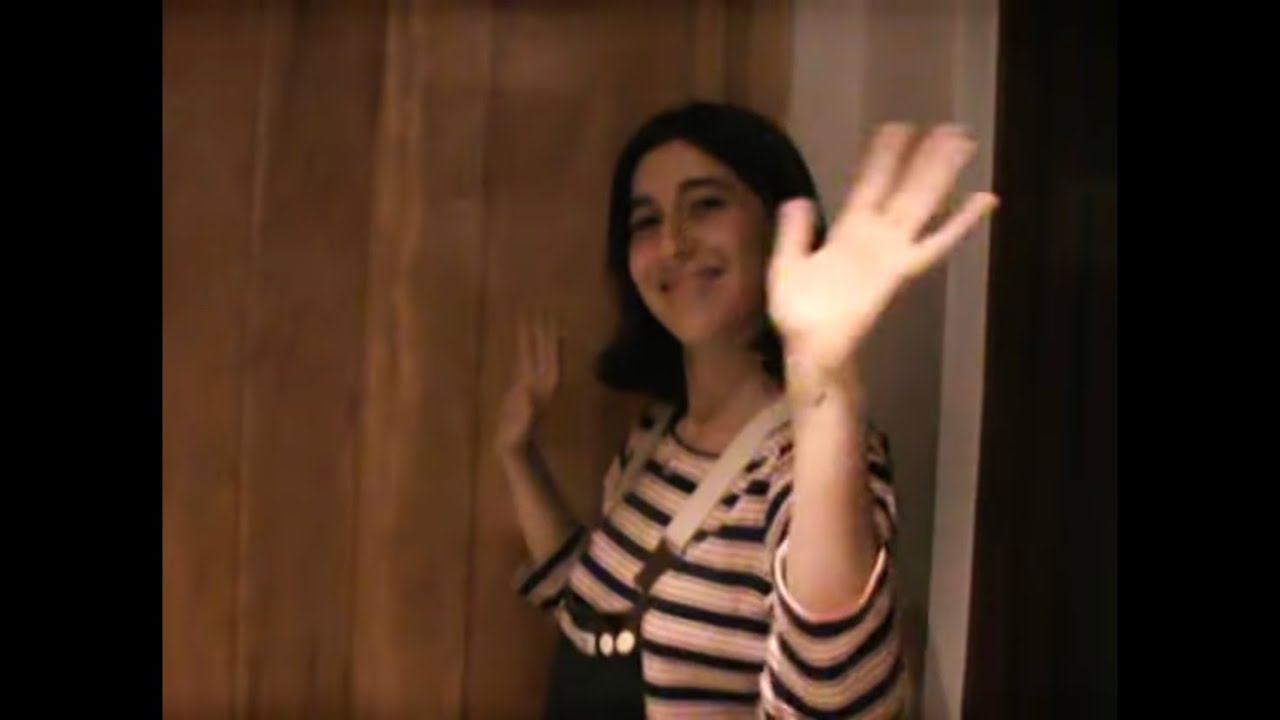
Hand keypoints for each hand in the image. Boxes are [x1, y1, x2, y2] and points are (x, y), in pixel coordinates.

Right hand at [494, 314, 560, 457]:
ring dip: (535, 336)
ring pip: (535, 354)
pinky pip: (524, 360)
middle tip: (543, 309)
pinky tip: (525, 338)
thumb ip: (526, 410)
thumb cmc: (518, 438)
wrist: (515, 447)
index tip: (554, 323)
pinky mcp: (521, 385)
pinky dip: (524, 347)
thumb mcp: (522, 425)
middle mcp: (542, 382)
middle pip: (545, 352)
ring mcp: (533, 382)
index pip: (550, 360)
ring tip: (533, 316)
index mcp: (544, 388)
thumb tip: (528, 390)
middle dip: (544, 332)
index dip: (552, 342)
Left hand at [767, 123, 998, 375]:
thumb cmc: (799, 315)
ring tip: (963, 143)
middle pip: (905, 187)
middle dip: (926, 158)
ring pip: (922, 203)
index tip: (896, 128)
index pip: (870, 185)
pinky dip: (960, 222)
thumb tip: (799, 198)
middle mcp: (875, 237)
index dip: (883, 158)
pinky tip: (983, 200)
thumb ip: (794, 233)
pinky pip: (935, 242)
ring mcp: (891, 252)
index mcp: (847, 233)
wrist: (809, 349)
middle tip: (949, 127)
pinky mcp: (901, 271)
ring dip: (942, 174)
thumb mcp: (786, 266)